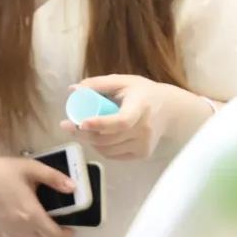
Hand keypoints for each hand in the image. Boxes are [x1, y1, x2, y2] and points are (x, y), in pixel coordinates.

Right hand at [0, 148, 73, 236]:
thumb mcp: (31, 168)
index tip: (70, 226)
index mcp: (31, 214)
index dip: (67, 234)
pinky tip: (21, 219)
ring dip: (40, 234)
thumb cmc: (4, 170)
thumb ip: (54, 178)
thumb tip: (74, 187)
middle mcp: (21, 229)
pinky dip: (25, 234)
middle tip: (56, 220)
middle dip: (55, 234)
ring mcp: (8, 232)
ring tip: (38, 217)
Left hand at [60, 74, 187, 158]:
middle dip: (84, 134)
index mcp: (141, 107)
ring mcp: (144, 144)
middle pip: (109, 138)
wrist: (170, 110)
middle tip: (66, 125)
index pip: (121, 121)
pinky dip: (100, 147)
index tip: (81, 122)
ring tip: (79, 129)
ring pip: (108, 149)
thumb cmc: (142, 92)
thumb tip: (73, 90)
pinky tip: (95, 137)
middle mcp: (145, 128)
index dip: (100, 124)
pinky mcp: (143, 154)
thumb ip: (97, 84)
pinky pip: (114, 155)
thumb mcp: (122, 81)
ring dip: (89, 141)